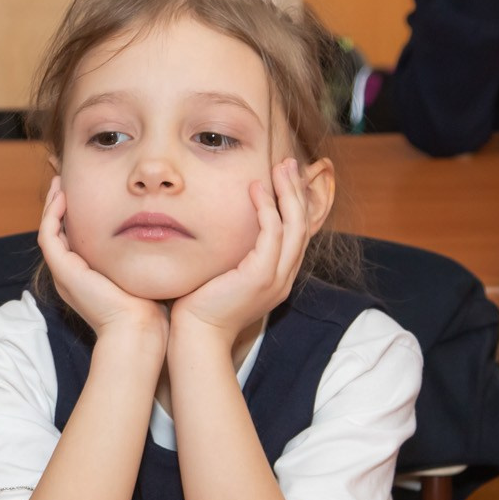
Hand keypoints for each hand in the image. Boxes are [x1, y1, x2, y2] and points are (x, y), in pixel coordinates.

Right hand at [37, 179, 166, 346]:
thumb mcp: (141, 271)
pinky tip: (64, 197)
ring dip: (52, 205)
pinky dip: (52, 215)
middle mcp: (71, 273)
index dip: (74, 213)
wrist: (138, 329)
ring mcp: (64, 272)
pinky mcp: (63, 270)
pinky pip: (48, 235)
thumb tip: (159, 232)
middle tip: (65, 180)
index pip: (73, 237)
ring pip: (48, 230)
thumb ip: (141, 253)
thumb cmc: (148, 307)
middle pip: (57, 231)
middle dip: (60, 205)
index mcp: (86, 274)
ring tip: (60, 183)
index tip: (85, 191)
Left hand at [169, 159, 308, 348]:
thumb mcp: (224, 273)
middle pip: (302, 226)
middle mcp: (283, 277)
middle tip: (289, 163)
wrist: (196, 335)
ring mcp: (276, 278)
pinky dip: (267, 209)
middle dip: (297, 191)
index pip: (296, 234)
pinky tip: (255, 190)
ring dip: (288, 193)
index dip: (295, 204)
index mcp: (277, 277)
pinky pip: (272, 235)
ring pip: (294, 226)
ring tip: (279, 167)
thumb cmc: (201, 305)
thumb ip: (233, 252)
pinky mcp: (261, 277)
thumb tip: (222, 226)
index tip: (285, 177)